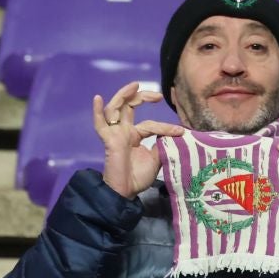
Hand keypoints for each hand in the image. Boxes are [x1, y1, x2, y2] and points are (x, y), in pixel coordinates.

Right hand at [93, 82, 183, 198]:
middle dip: (142, 96)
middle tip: (158, 95)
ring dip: (124, 95)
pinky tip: (98, 99)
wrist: (126, 192)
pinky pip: (100, 125)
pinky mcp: (109, 140)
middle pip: (129, 106)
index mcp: (135, 135)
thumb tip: (175, 133)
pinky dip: (97, 111)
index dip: (166, 127)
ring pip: (115, 109)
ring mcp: (115, 135)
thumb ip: (162, 144)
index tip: (181, 132)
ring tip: (135, 85)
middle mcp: (124, 132)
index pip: (150, 124)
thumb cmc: (139, 177)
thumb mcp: (157, 157)